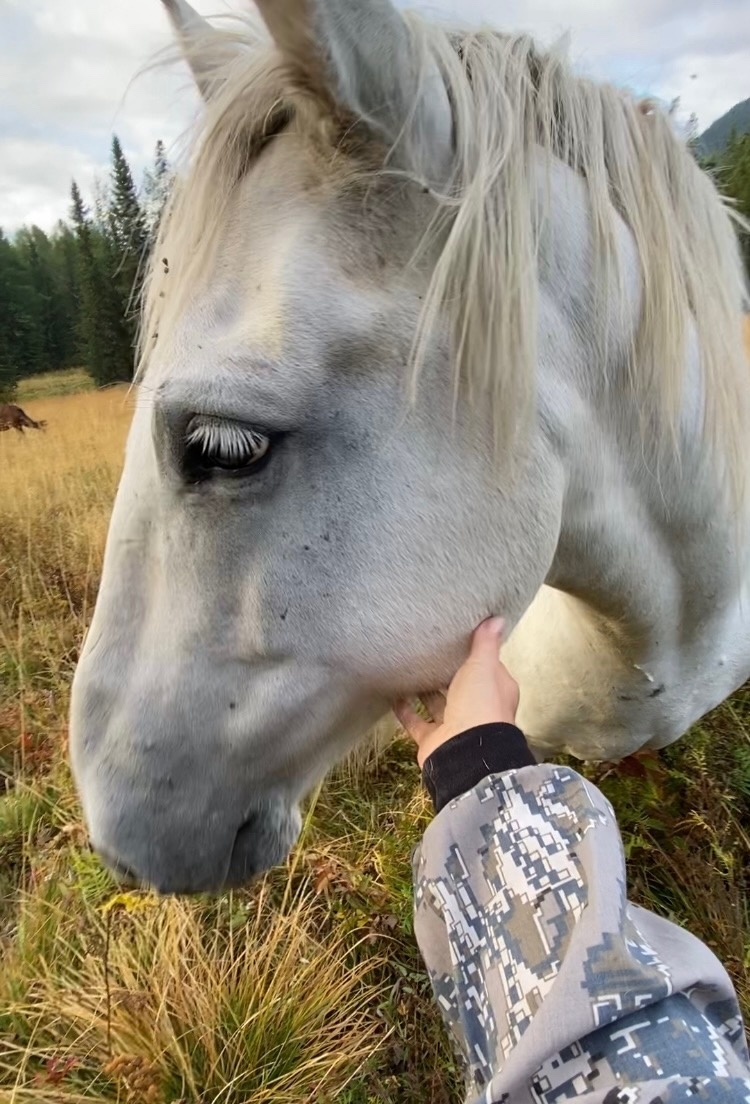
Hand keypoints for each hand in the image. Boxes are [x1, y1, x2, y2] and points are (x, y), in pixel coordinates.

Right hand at [393, 618, 519, 767]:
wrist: (466, 750)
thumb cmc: (480, 704)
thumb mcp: (483, 666)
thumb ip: (485, 644)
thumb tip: (497, 618)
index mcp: (496, 690)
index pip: (487, 667)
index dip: (476, 655)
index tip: (460, 640)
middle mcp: (477, 709)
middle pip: (461, 686)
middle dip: (447, 673)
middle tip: (428, 652)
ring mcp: (455, 725)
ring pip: (438, 703)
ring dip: (424, 691)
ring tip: (408, 669)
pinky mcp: (434, 739)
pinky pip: (416, 722)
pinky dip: (405, 711)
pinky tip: (393, 695)